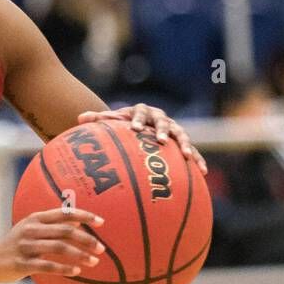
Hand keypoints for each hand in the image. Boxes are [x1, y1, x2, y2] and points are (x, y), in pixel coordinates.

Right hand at [0, 204, 105, 283]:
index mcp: (35, 218)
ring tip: (93, 262)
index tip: (101, 222)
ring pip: (59, 248)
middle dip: (86, 239)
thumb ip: (52, 225)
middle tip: (101, 248)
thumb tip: (78, 223)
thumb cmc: (15, 244)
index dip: (84, 216)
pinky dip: (64, 268)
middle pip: (65, 231)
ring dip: (79, 255)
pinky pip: (47, 266)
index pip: (64, 213)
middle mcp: (31, 230)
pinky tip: (77, 272)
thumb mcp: (30, 228)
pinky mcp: (22, 264)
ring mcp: (26, 247)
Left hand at [77, 104, 207, 175]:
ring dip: (184, 145)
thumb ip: (99, 120)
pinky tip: (203, 172)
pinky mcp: (181, 144)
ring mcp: (173, 130)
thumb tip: (81, 118)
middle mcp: (160, 118)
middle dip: (162, 130)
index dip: (137, 119)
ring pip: (181, 136)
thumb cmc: (123, 126)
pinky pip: (192, 152)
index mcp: (142, 111)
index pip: (139, 112)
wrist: (140, 126)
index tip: (134, 128)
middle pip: (163, 122)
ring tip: (186, 156)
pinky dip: (198, 160)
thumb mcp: (111, 123)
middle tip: (159, 139)